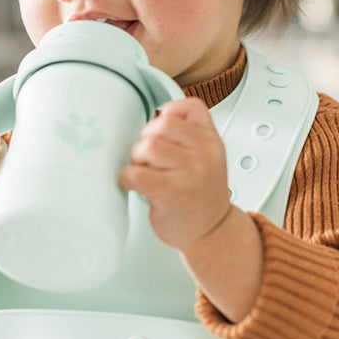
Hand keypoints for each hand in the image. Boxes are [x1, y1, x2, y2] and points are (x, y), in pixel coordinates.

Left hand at [119, 98, 231, 251]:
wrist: (211, 231)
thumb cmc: (201, 193)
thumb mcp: (208, 157)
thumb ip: (189, 135)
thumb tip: (154, 119)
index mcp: (211, 141)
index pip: (190, 107)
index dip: (169, 113)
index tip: (161, 130)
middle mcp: (204, 154)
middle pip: (162, 125)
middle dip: (146, 137)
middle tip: (147, 155)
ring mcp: (189, 174)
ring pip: (148, 146)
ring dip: (136, 157)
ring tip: (143, 170)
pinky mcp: (170, 194)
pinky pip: (137, 174)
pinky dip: (126, 177)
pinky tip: (133, 183)